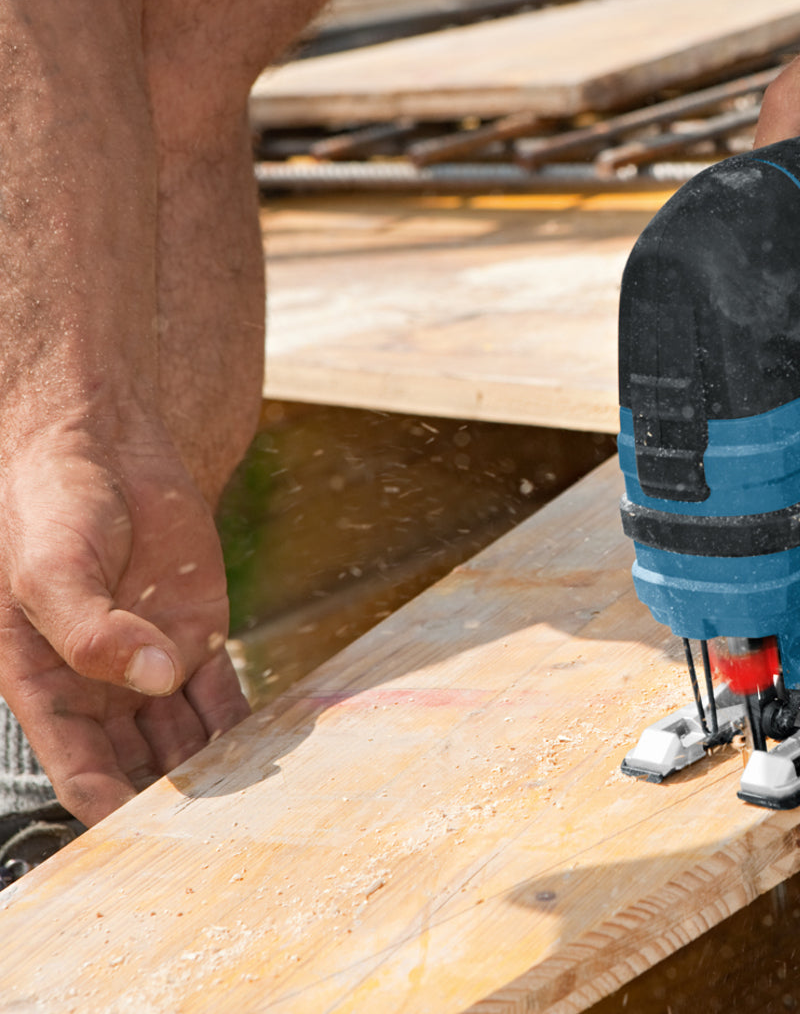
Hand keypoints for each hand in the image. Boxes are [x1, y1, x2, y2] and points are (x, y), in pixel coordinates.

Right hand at [0, 410, 249, 824]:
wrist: (107, 450)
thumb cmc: (53, 506)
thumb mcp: (52, 570)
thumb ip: (92, 630)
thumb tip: (152, 677)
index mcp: (44, 682)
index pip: (76, 766)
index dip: (108, 803)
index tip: (147, 832)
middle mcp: (97, 686)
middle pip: (135, 764)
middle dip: (170, 796)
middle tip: (217, 825)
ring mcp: (151, 664)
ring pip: (183, 738)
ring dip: (213, 767)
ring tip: (253, 795)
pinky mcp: (198, 637)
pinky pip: (223, 696)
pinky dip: (245, 723)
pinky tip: (271, 747)